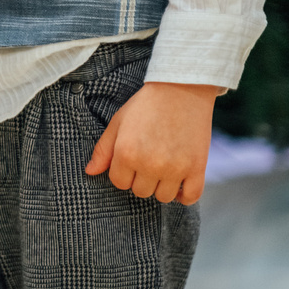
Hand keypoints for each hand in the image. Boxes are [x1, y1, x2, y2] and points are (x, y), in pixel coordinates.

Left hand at [85, 80, 215, 203]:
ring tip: (164, 169)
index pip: (120, 183)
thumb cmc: (145, 105)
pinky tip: (180, 185)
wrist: (181, 90)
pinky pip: (191, 198)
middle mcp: (150, 165)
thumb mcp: (118, 123)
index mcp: (127, 154)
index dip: (123, 172)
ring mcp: (175, 169)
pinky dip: (185, 196)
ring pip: (163, 197)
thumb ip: (103, 150)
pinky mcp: (197, 168)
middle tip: (148, 160)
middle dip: (142, 179)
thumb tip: (90, 172)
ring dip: (162, 187)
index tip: (132, 159)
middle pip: (141, 192)